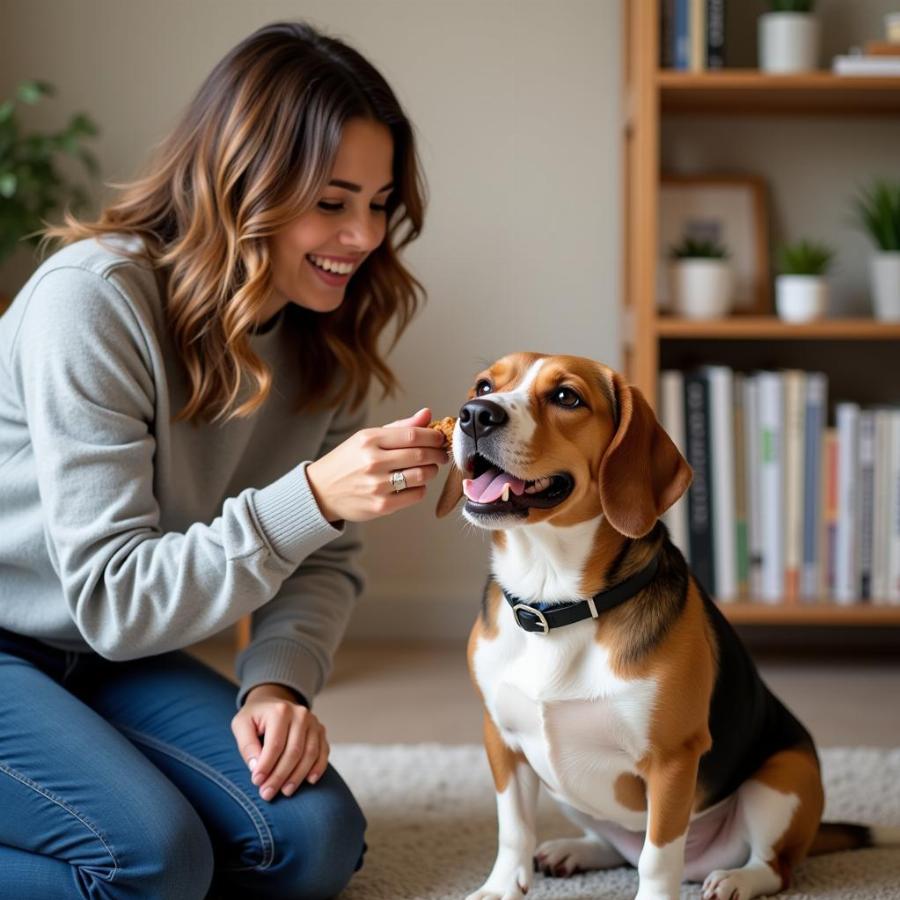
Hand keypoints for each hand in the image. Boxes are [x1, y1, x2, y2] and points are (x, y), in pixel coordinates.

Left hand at [231, 683, 328, 800]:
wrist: (273, 702)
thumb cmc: (255, 717)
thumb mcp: (241, 725)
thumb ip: (246, 745)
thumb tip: (256, 767)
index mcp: (280, 711)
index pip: (275, 744)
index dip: (266, 766)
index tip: (257, 782)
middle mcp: (300, 714)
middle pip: (293, 752)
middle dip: (280, 776)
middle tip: (267, 793)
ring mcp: (313, 722)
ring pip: (310, 754)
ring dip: (297, 776)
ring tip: (285, 791)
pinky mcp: (321, 730)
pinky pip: (323, 752)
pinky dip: (318, 768)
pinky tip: (309, 781)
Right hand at [306, 406, 448, 523]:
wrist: (321, 491)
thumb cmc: (348, 461)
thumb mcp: (367, 438)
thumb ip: (400, 428)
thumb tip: (427, 414)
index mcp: (369, 440)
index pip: (413, 435)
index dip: (433, 436)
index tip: (439, 438)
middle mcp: (372, 462)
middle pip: (421, 455)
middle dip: (438, 454)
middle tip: (441, 454)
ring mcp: (377, 485)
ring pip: (422, 476)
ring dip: (432, 471)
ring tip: (429, 468)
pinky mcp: (381, 505)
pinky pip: (415, 495)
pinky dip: (421, 488)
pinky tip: (414, 484)